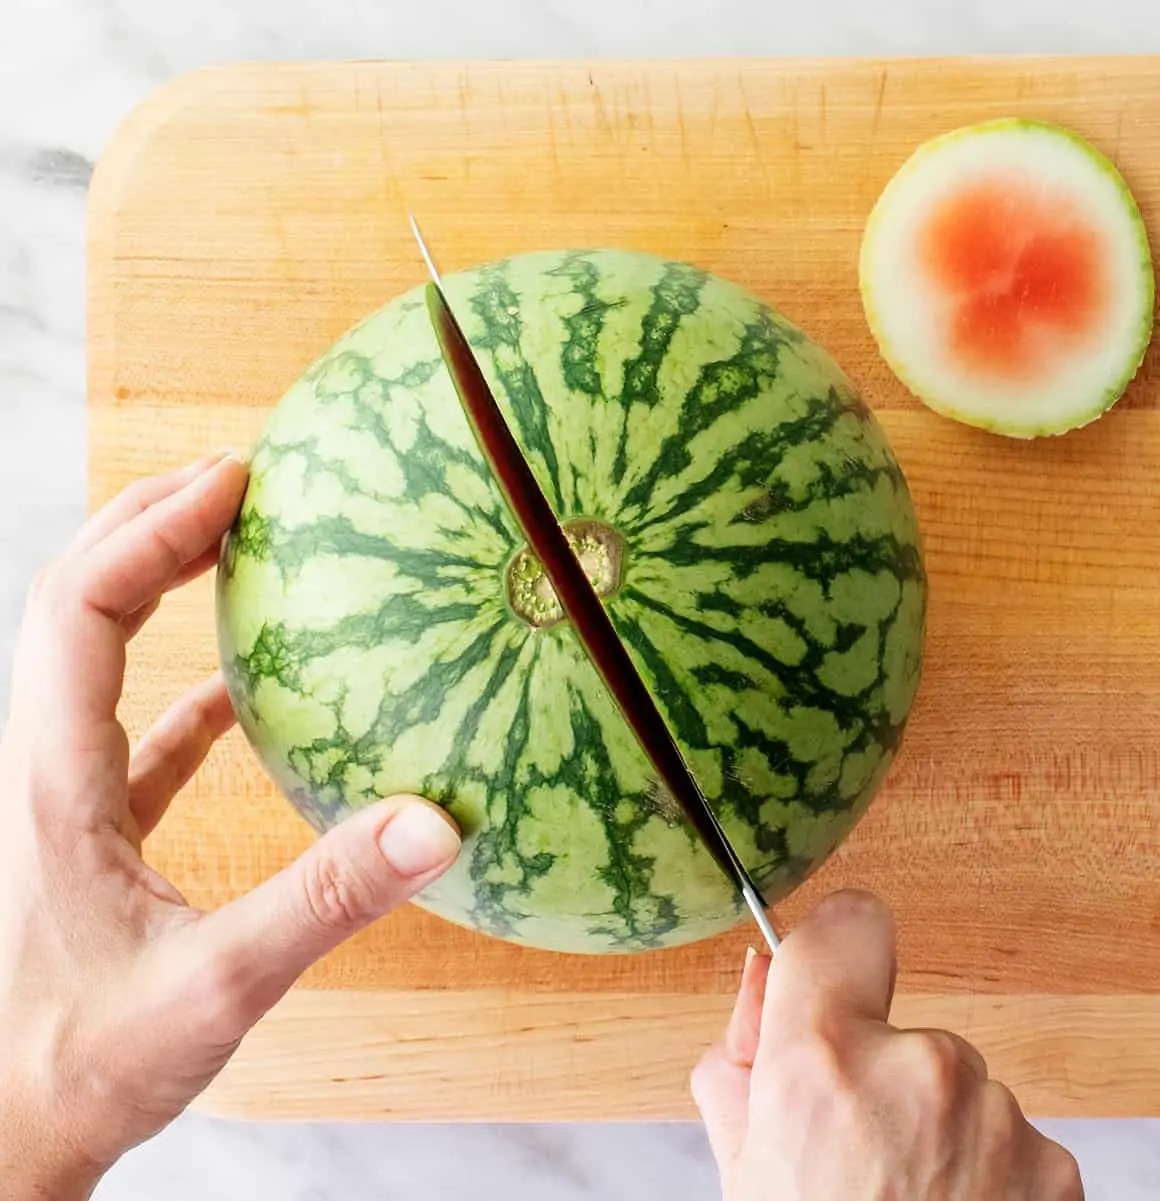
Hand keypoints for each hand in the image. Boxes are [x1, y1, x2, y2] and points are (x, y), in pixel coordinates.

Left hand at [0, 452, 460, 1199]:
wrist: (0, 1140)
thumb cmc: (74, 1072)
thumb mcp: (214, 989)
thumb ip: (325, 902)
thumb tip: (434, 824)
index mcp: (53, 780)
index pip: (84, 608)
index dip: (154, 531)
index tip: (233, 482)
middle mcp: (42, 769)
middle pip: (73, 600)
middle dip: (146, 522)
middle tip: (236, 477)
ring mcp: (61, 800)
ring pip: (92, 655)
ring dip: (153, 585)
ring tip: (230, 542)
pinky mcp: (87, 837)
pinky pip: (131, 734)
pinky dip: (180, 688)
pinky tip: (236, 692)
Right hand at [693, 891, 1082, 1199]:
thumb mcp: (739, 1161)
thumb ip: (740, 1052)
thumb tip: (756, 977)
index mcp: (820, 1056)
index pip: (849, 921)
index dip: (835, 946)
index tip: (833, 975)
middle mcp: (918, 1067)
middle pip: (901, 1021)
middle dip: (878, 1068)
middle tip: (855, 1148)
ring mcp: (998, 1118)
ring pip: (957, 1082)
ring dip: (935, 1124)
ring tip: (904, 1198)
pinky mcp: (1053, 1165)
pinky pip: (1008, 1134)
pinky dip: (984, 1169)